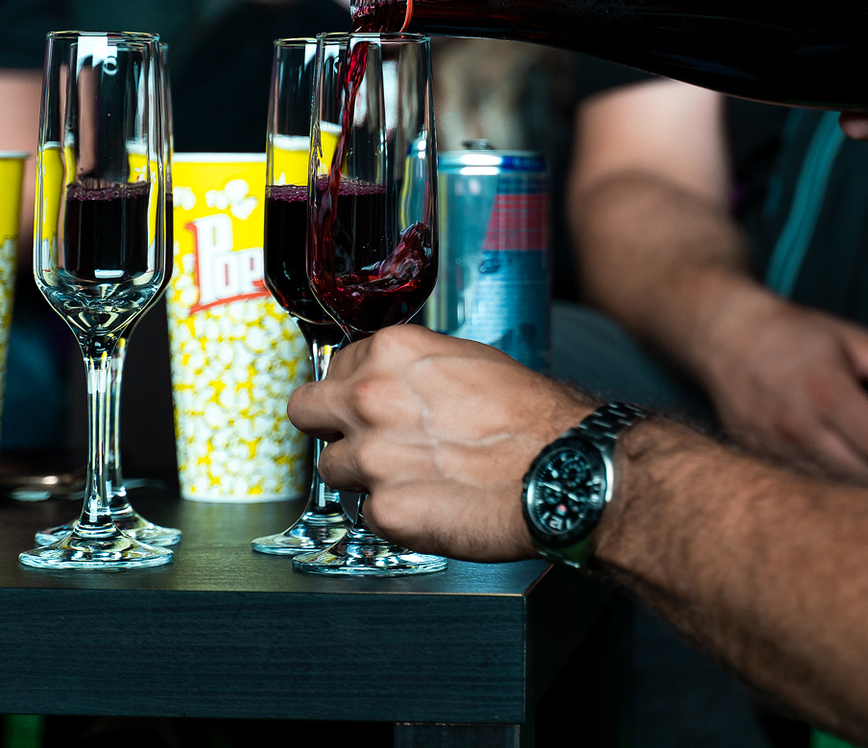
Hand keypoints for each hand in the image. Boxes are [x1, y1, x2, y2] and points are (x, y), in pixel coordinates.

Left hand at [292, 325, 593, 561]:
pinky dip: (394, 514)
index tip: (366, 404)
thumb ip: (412, 371)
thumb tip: (390, 383)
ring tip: (413, 478)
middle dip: (328, 427)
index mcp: (391, 352)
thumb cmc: (531, 416)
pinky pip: (368, 515)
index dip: (351, 389)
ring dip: (363, 476)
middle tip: (360, 440)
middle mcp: (370, 399)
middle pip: (305, 413)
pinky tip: (433, 504)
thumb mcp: (468, 361)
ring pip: (331, 469)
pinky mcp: (386, 511)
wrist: (562, 467)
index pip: (332, 368)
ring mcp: (373, 458)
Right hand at [694, 293, 867, 483]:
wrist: (724, 336)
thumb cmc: (794, 333)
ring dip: (856, 472)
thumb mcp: (851, 338)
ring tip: (854, 441)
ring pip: (835, 487)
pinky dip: (825, 476)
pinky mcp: (758, 459)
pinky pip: (804, 485)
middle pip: (863, 476)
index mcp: (825, 392)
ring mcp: (775, 448)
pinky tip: (828, 449)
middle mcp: (798, 427)